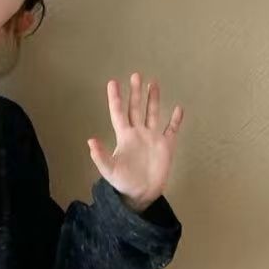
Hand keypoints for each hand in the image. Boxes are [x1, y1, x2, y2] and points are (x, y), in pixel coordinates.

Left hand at [86, 72, 183, 209]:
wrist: (140, 194)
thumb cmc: (122, 182)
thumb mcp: (109, 170)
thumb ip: (100, 156)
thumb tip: (90, 141)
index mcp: (124, 136)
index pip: (118, 113)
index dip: (115, 98)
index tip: (112, 83)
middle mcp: (138, 133)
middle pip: (136, 108)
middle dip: (135, 92)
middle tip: (135, 75)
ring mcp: (152, 138)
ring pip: (153, 114)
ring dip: (153, 99)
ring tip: (153, 83)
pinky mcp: (165, 146)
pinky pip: (171, 129)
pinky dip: (176, 120)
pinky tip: (178, 109)